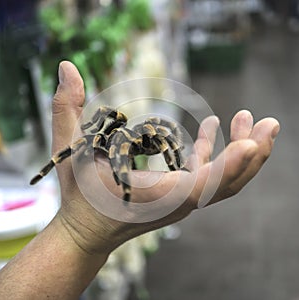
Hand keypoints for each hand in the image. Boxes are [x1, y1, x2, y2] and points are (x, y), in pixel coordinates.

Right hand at [53, 61, 279, 255]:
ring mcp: (181, 201)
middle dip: (252, 154)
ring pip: (222, 181)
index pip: (202, 186)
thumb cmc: (79, 196)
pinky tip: (212, 129)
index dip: (229, 166)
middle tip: (269, 124)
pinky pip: (205, 176)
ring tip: (247, 118)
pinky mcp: (178, 196)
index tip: (253, 143)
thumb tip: (65, 66)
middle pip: (226, 184)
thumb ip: (66, 109)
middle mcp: (176, 202)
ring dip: (239, 152)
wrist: (87, 232)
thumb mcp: (69, 151)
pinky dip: (213, 153)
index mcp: (155, 196)